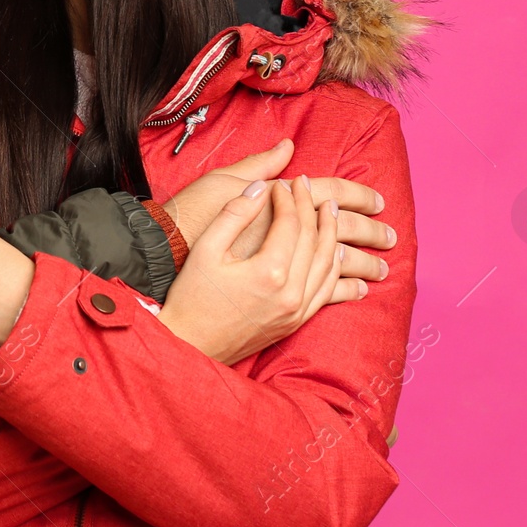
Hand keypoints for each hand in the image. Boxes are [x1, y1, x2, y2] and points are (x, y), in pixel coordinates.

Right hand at [157, 176, 354, 365]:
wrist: (189, 343)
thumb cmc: (191, 296)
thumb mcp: (206, 249)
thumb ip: (234, 214)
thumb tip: (260, 188)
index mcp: (269, 272)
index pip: (291, 223)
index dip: (289, 198)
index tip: (283, 183)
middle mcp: (291, 293)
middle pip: (313, 240)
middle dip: (311, 208)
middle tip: (306, 186)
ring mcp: (296, 311)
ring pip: (327, 264)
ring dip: (332, 234)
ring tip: (329, 211)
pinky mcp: (295, 323)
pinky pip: (326, 290)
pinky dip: (335, 267)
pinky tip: (336, 252)